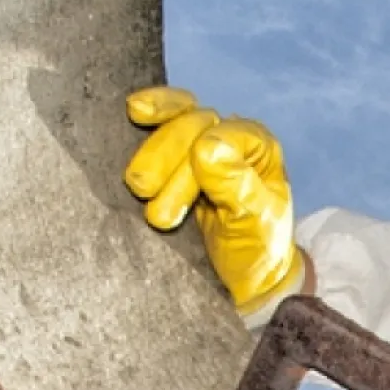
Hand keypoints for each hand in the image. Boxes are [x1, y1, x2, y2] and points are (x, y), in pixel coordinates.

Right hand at [125, 86, 304, 315]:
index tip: (179, 185)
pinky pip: (161, 128)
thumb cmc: (256, 249)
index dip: (195, 154)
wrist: (243, 277)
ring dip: (150, 153)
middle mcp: (231, 138)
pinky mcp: (177, 155)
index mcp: (258, 148)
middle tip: (144, 190)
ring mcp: (202, 143)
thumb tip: (206, 146)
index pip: (222, 135)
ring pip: (173, 124)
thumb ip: (235, 185)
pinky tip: (131, 113)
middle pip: (193, 126)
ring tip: (139, 189)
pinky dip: (146, 123)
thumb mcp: (254, 223)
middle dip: (165, 156)